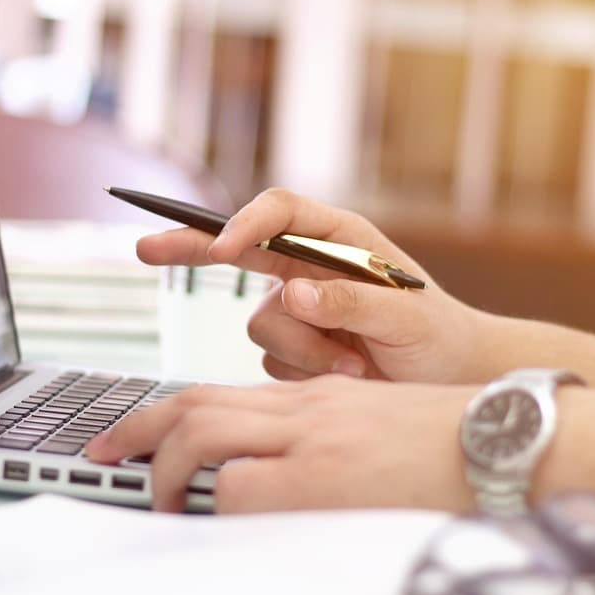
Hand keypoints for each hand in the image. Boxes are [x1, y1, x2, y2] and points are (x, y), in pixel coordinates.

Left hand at [86, 376, 477, 513]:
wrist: (513, 440)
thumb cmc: (462, 442)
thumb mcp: (381, 431)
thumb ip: (326, 445)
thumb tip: (282, 483)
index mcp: (317, 396)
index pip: (221, 394)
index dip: (167, 415)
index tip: (139, 441)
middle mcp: (306, 407)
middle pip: (194, 405)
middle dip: (136, 431)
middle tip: (103, 455)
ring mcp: (314, 438)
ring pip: (203, 434)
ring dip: (164, 470)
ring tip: (155, 501)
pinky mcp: (327, 477)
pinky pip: (242, 487)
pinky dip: (217, 505)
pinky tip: (219, 524)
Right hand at [136, 188, 496, 383]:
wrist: (449, 381)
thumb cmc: (439, 337)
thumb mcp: (404, 315)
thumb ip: (350, 301)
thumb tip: (293, 293)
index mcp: (341, 238)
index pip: (280, 212)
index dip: (245, 223)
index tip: (222, 249)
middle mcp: (312, 265)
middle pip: (239, 246)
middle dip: (193, 247)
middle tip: (146, 249)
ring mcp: (300, 307)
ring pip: (261, 321)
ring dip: (302, 348)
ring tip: (354, 361)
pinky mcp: (296, 346)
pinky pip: (271, 358)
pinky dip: (304, 370)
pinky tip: (346, 371)